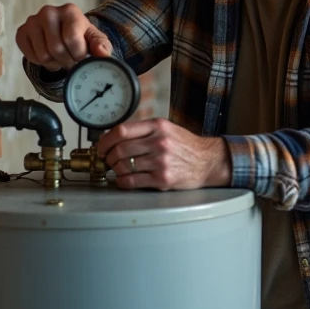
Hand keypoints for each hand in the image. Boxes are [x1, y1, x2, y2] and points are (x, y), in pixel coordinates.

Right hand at [15, 3, 112, 70]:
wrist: (64, 34)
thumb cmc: (82, 37)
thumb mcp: (97, 40)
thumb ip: (103, 47)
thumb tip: (101, 52)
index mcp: (70, 10)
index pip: (72, 39)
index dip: (78, 55)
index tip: (82, 56)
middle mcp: (49, 11)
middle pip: (56, 49)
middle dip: (66, 61)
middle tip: (71, 60)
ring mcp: (32, 21)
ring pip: (43, 55)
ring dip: (54, 63)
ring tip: (61, 58)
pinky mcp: (21, 32)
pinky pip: (30, 56)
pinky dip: (41, 63)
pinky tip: (49, 56)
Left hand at [98, 118, 231, 190]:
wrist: (207, 161)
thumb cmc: (186, 146)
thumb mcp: (167, 128)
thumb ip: (144, 130)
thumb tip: (114, 137)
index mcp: (158, 126)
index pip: (121, 131)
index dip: (105, 140)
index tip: (101, 146)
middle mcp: (159, 142)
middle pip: (119, 150)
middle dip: (108, 157)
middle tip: (107, 160)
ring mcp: (161, 161)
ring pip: (123, 166)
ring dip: (115, 170)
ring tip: (117, 170)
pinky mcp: (162, 179)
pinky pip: (132, 181)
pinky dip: (122, 181)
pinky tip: (123, 179)